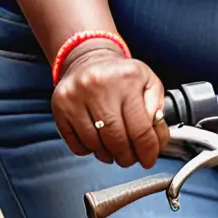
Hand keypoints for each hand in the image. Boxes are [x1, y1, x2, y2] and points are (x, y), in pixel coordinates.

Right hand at [51, 40, 166, 167]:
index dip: (147, 151)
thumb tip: (157, 136)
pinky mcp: (60, 106)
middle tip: (131, 158)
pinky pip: (75, 143)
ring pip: (95, 144)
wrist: (90, 58)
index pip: (140, 128)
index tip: (149, 160)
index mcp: (127, 79)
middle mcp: (99, 86)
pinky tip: (97, 142)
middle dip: (127, 156)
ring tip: (115, 150)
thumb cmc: (122, 75)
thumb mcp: (148, 81)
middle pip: (116, 140)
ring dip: (108, 155)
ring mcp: (76, 96)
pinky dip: (89, 150)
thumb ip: (157, 107)